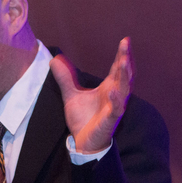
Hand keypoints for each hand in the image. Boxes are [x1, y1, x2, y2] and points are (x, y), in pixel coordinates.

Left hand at [49, 37, 132, 153]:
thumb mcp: (71, 95)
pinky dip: (115, 100)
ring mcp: (114, 107)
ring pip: (124, 90)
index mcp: (109, 87)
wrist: (83, 142)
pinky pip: (116, 109)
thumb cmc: (83, 119)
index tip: (125, 40)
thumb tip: (54, 59)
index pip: (117, 68)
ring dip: (124, 76)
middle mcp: (115, 95)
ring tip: (123, 61)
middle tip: (126, 44)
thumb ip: (65, 78)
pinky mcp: (110, 120)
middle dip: (127, 59)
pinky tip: (113, 91)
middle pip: (125, 75)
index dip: (122, 54)